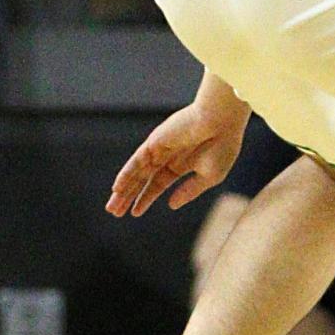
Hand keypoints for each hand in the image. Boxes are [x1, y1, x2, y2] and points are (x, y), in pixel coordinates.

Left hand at [107, 97, 248, 216]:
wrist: (222, 121)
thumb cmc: (223, 146)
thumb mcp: (210, 176)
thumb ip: (190, 191)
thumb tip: (170, 205)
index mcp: (184, 164)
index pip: (159, 183)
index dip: (146, 198)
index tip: (134, 213)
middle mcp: (168, 156)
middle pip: (144, 179)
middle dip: (130, 196)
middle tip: (115, 212)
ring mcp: (159, 149)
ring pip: (137, 173)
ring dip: (124, 189)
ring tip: (112, 207)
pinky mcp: (154, 143)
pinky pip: (136, 161)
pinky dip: (126, 174)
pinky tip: (117, 188)